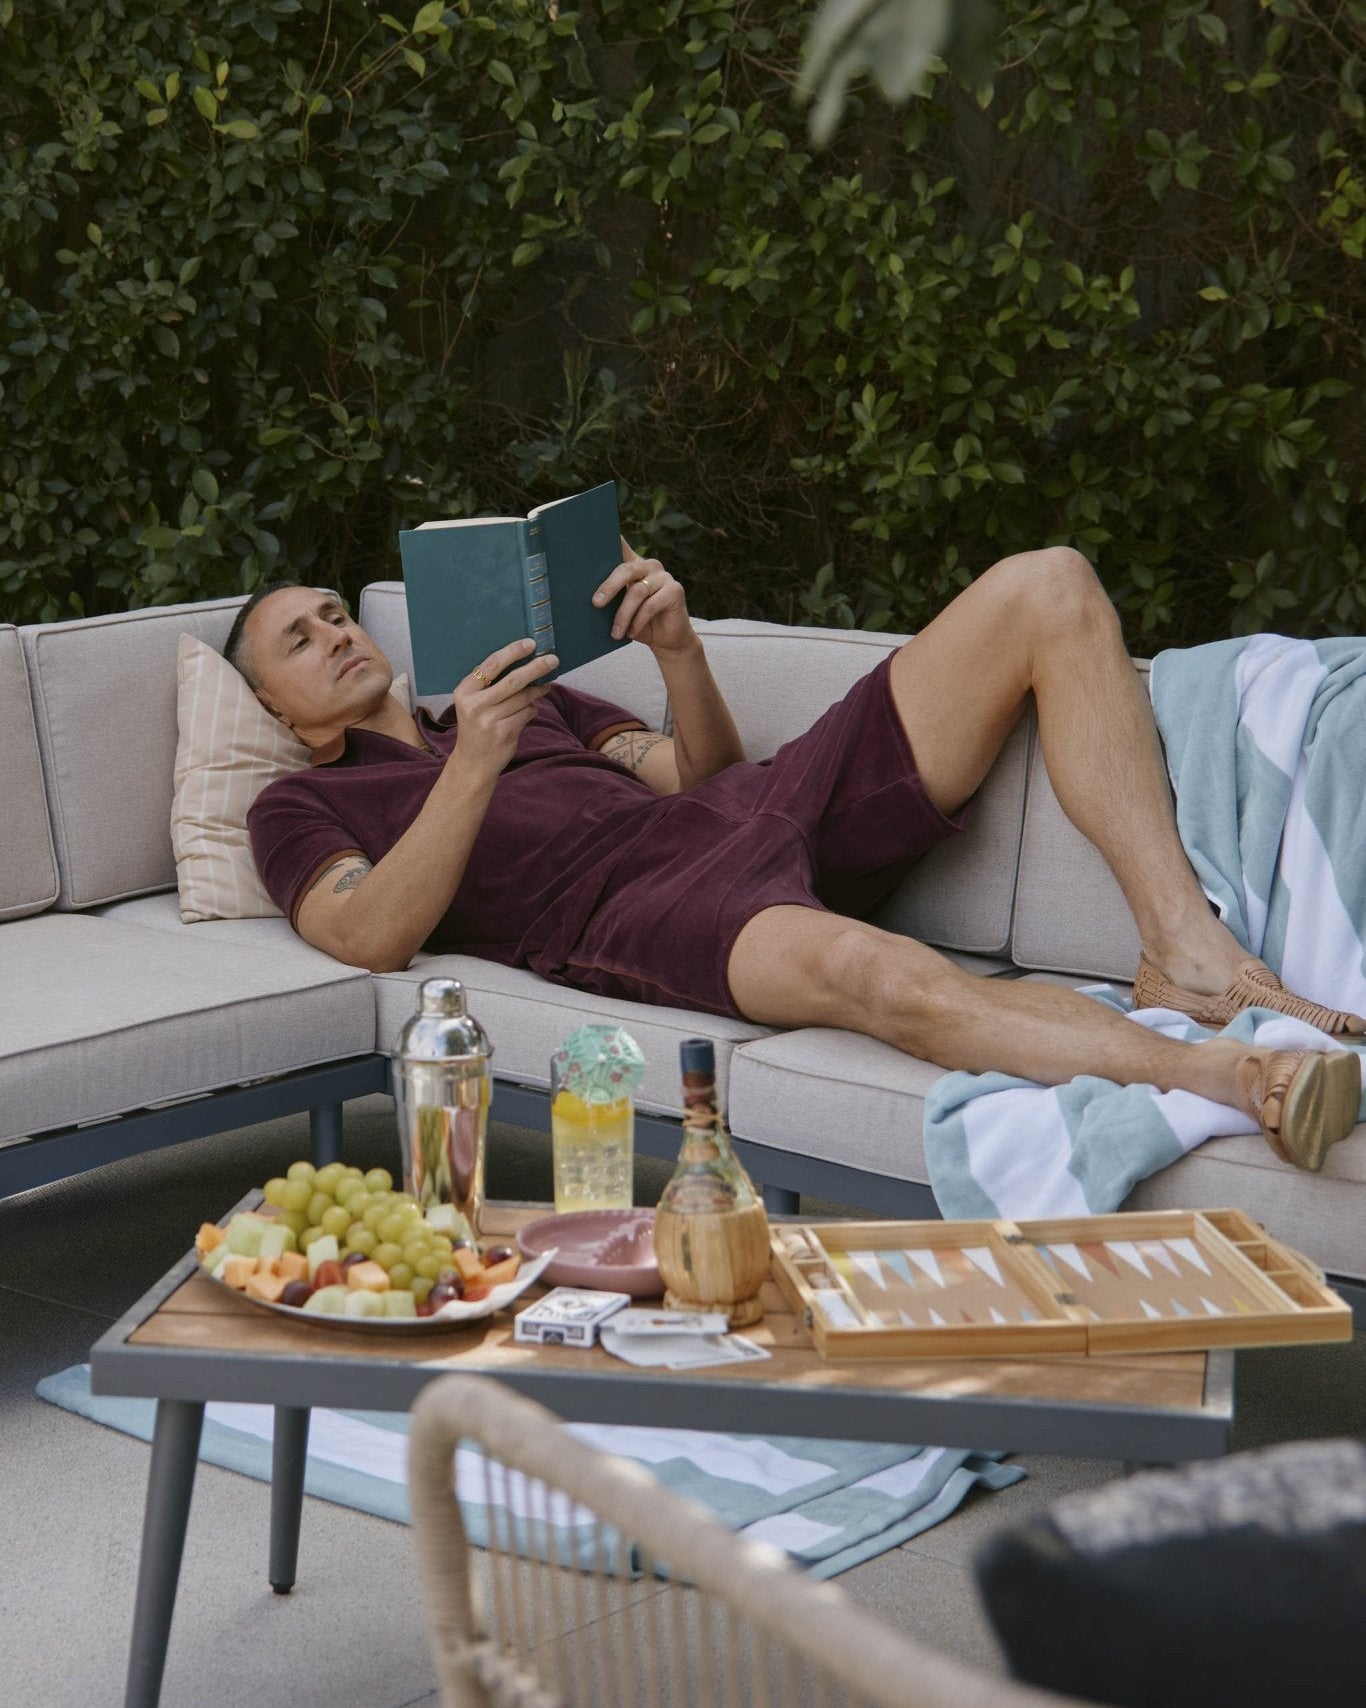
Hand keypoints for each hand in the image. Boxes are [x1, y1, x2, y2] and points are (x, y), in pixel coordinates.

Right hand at [449, 638, 555, 779]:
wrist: (473, 762)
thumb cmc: (477, 726)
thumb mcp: (474, 703)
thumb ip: (490, 685)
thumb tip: (524, 662)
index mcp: (465, 691)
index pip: (492, 664)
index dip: (513, 652)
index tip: (531, 644)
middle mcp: (475, 704)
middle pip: (513, 680)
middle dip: (536, 668)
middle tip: (552, 660)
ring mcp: (489, 720)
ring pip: (523, 697)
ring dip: (537, 691)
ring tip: (544, 687)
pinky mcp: (504, 732)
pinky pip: (527, 713)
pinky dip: (532, 709)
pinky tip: (529, 711)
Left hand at [593, 539, 694, 654]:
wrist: (667, 640)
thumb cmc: (640, 623)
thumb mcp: (622, 609)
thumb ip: (611, 598)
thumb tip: (589, 599)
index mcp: (634, 565)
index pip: (621, 546)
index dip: (610, 538)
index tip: (592, 531)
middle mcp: (650, 565)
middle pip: (625, 570)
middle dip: (608, 587)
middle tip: (596, 603)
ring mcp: (664, 577)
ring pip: (637, 592)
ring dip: (623, 614)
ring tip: (615, 632)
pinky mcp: (675, 591)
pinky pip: (650, 605)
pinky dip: (638, 621)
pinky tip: (631, 632)